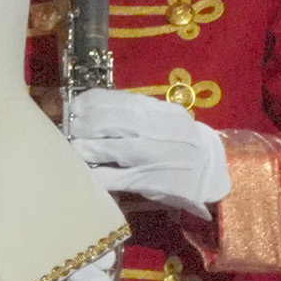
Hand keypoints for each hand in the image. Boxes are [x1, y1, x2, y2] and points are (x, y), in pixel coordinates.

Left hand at [62, 87, 227, 217]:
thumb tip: (95, 106)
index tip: (74, 107)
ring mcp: (149, 156)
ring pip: (108, 148)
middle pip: (106, 122)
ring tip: (76, 149)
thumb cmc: (181, 140)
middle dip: (81, 125)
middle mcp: (152, 130)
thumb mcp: (164, 116)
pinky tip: (87, 172)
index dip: (87, 102)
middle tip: (71, 130)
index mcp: (154, 111)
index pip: (113, 99)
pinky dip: (96, 174)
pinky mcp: (146, 181)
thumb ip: (135, 110)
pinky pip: (114, 177)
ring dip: (85, 148)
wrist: (209, 169)